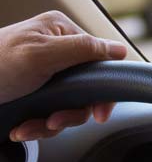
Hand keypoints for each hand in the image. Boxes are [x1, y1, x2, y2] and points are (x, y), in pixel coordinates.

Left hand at [0, 11, 127, 140]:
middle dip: (72, 112)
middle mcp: (56, 53)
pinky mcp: (32, 97)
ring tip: (33, 125)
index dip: (103, 89)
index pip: (101, 60)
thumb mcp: (41, 54)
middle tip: (57, 120)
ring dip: (52, 123)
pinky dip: (37, 128)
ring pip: (69, 107)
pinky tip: (22, 127)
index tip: (100, 111)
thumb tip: (119, 49)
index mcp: (61, 33)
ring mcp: (44, 77)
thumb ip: (84, 49)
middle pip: (87, 89)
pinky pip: (49, 117)